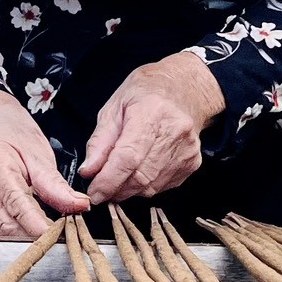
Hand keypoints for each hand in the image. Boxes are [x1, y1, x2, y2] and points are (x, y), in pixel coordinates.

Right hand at [0, 89, 91, 239]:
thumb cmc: (14, 133)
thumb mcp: (39, 152)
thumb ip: (55, 184)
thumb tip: (78, 206)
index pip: (16, 203)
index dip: (38, 225)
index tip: (59, 236)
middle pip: (6, 224)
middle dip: (34, 237)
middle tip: (61, 239)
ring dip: (25, 239)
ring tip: (50, 237)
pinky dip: (16, 235)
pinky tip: (33, 232)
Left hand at [79, 52, 224, 203]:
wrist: (185, 88)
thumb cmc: (147, 93)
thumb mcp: (114, 107)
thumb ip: (99, 141)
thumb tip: (89, 171)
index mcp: (151, 112)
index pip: (128, 157)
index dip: (108, 180)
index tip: (94, 192)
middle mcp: (174, 132)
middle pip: (140, 176)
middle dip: (115, 189)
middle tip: (100, 189)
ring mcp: (186, 150)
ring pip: (151, 186)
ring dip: (128, 190)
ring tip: (117, 179)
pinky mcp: (192, 163)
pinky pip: (162, 186)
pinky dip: (144, 186)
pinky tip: (138, 171)